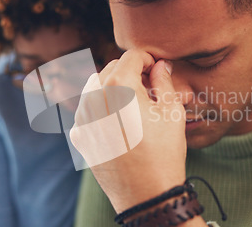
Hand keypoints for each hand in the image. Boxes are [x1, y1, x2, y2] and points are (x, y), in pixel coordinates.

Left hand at [71, 50, 186, 212]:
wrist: (146, 195)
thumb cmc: (164, 153)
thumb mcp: (172, 112)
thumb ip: (164, 82)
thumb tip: (161, 66)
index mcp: (119, 86)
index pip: (131, 56)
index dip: (148, 59)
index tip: (156, 68)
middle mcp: (94, 98)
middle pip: (110, 68)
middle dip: (130, 71)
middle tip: (148, 86)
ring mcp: (83, 118)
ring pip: (95, 87)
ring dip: (113, 88)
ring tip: (133, 104)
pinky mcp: (79, 135)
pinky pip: (88, 110)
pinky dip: (102, 108)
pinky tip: (119, 122)